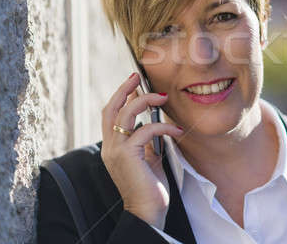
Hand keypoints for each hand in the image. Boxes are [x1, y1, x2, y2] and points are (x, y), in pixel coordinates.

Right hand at [101, 73, 183, 229]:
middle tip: (137, 76)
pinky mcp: (127, 155)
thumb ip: (145, 140)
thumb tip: (152, 121)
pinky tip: (176, 131)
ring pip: (125, 114)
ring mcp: (115, 150)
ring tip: (162, 97)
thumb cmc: (150, 186)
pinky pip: (144, 130)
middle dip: (124, 89)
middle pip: (110, 108)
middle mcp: (109, 146)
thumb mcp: (148, 157)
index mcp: (113, 146)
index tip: (134, 83)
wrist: (148, 211)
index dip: (120, 96)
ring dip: (145, 101)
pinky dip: (162, 126)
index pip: (110, 114)